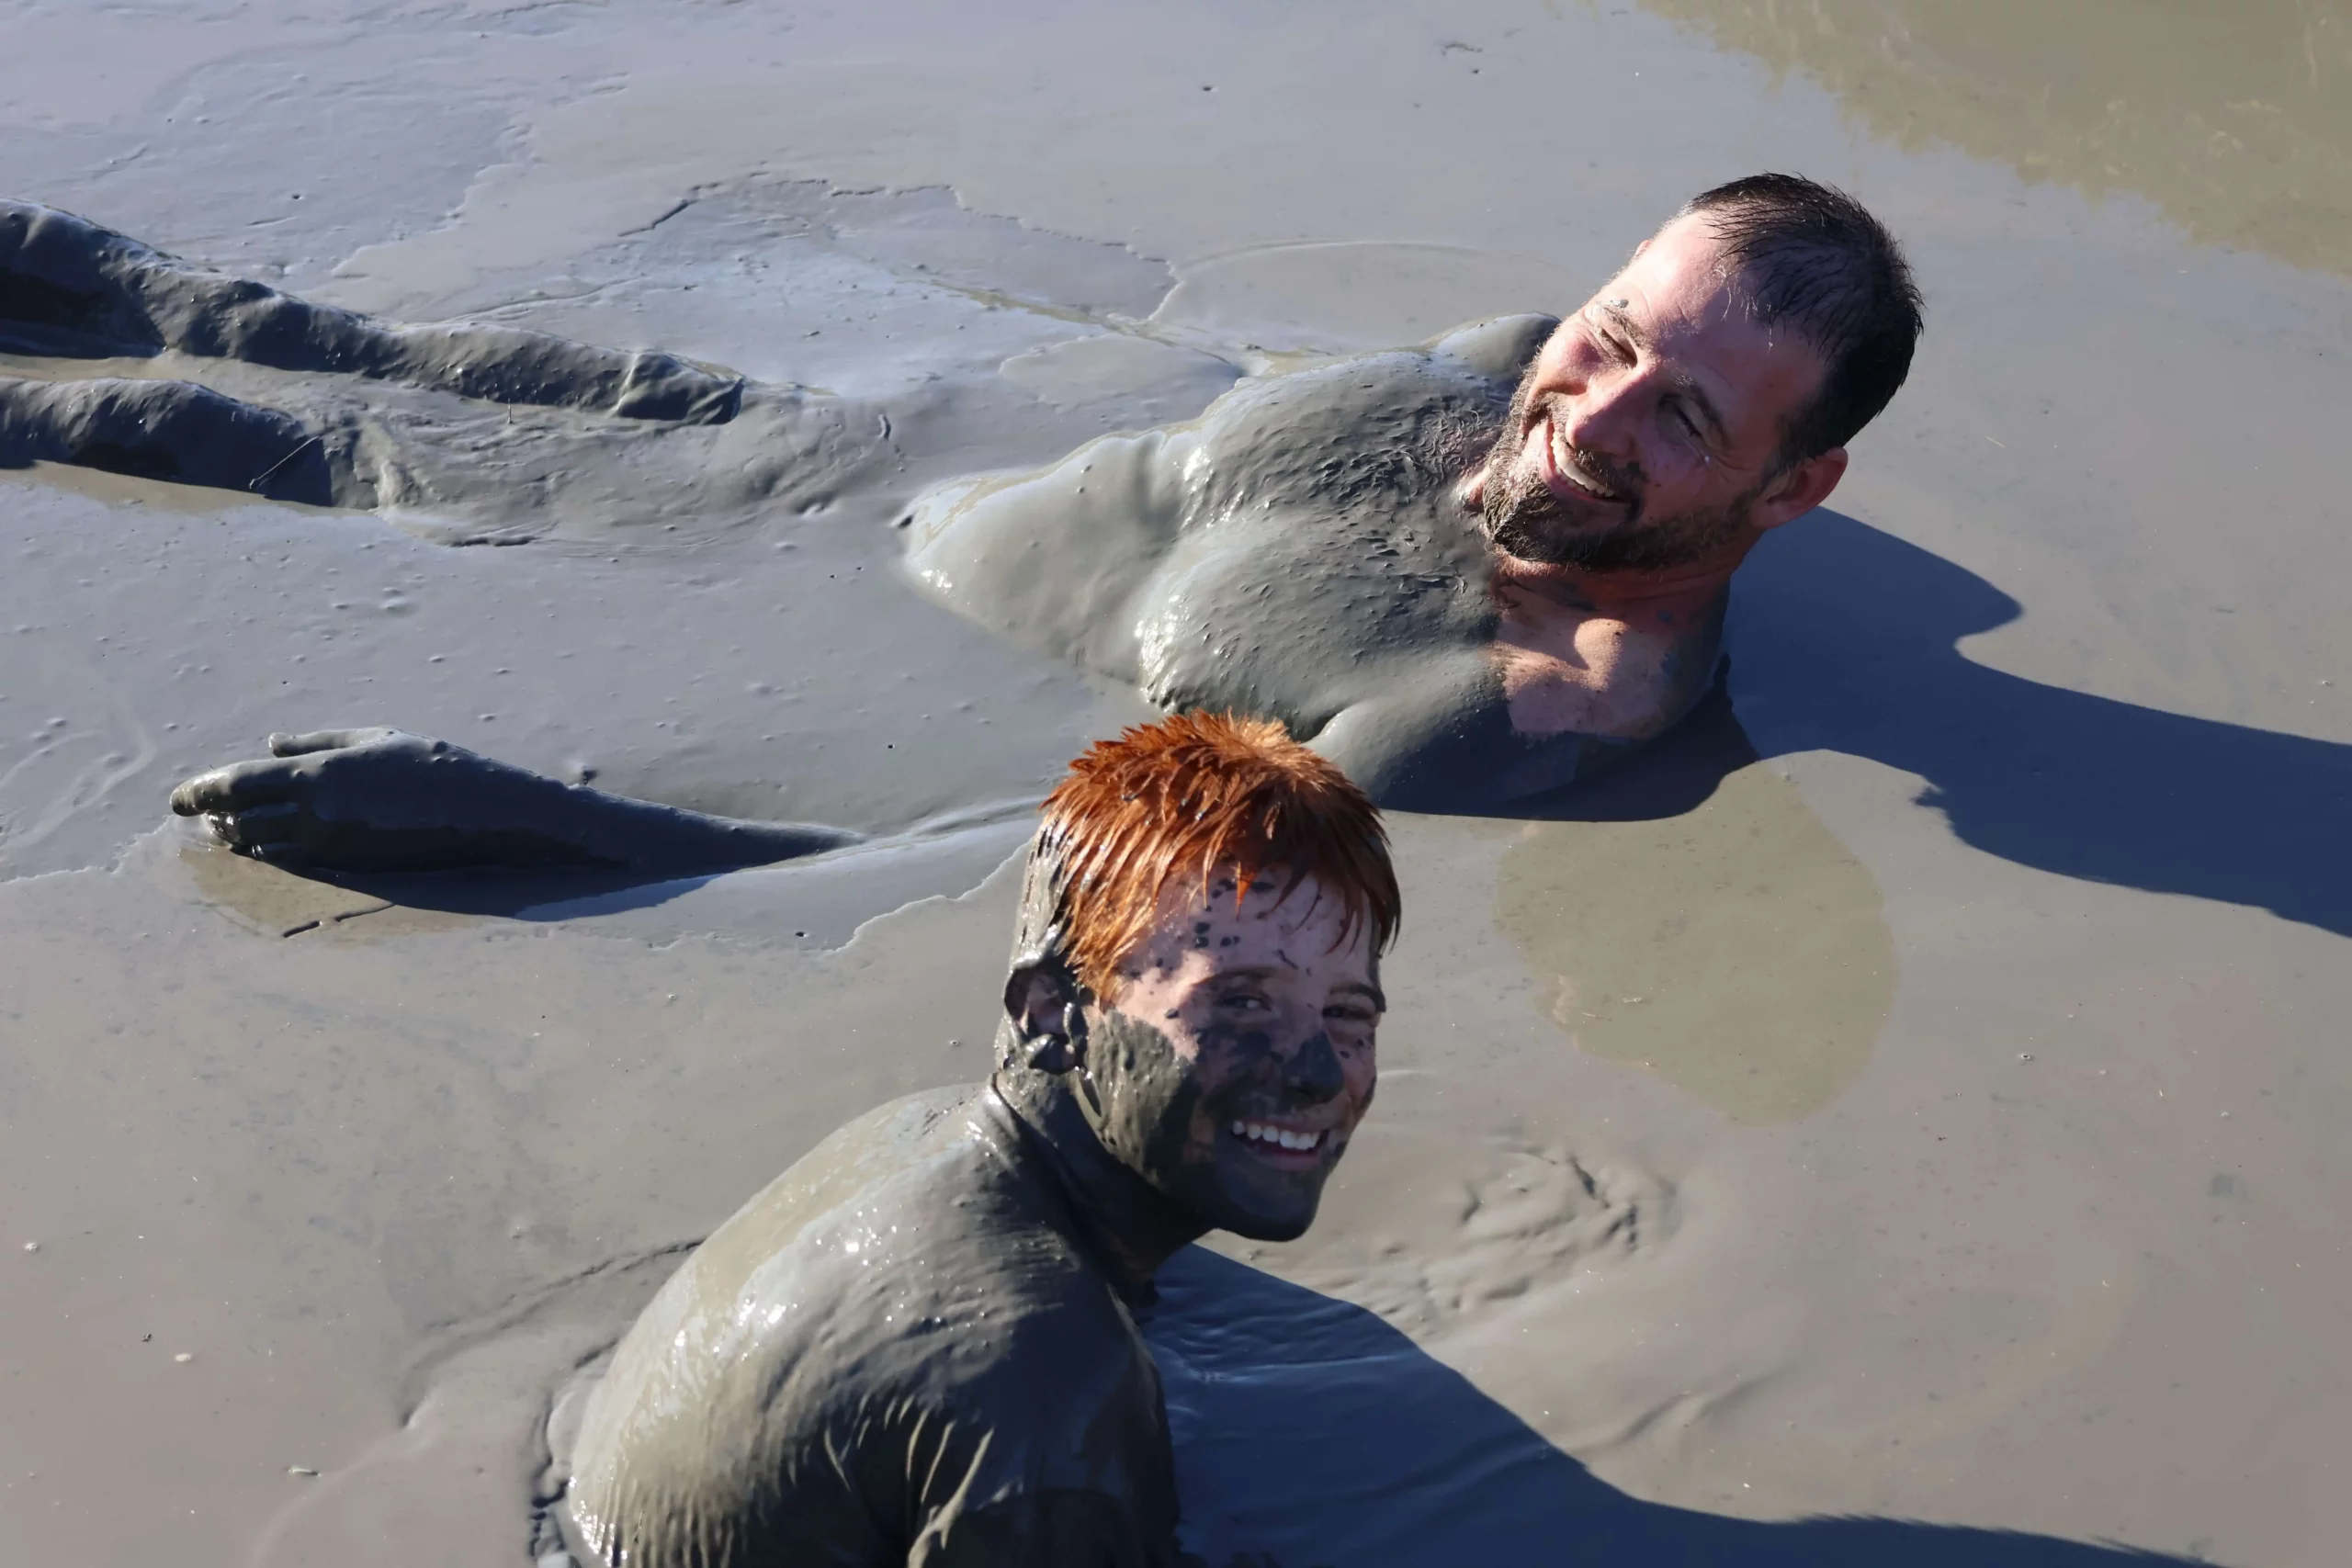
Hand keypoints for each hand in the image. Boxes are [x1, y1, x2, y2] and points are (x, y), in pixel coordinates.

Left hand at [169, 729, 588, 871]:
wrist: (481, 814)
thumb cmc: (431, 764)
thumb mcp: (374, 738)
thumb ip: (317, 741)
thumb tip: (269, 744)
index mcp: (318, 772)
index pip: (236, 784)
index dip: (198, 792)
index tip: (176, 800)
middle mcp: (315, 813)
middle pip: (240, 820)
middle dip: (215, 817)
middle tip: (200, 813)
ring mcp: (330, 846)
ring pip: (261, 846)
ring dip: (240, 837)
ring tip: (230, 829)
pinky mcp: (347, 867)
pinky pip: (291, 863)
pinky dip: (270, 853)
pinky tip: (268, 846)